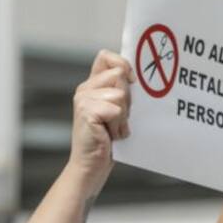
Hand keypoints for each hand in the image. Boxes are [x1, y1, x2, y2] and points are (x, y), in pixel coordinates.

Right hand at [70, 50, 131, 189]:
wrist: (92, 166)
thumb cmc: (107, 141)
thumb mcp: (117, 111)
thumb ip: (122, 91)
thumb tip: (139, 78)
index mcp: (92, 85)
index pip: (106, 56)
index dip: (122, 63)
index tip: (132, 81)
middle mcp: (85, 89)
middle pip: (119, 75)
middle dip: (127, 98)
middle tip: (119, 118)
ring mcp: (83, 99)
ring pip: (120, 94)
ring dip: (123, 116)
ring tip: (114, 129)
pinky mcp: (86, 111)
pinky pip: (116, 110)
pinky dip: (119, 125)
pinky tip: (112, 135)